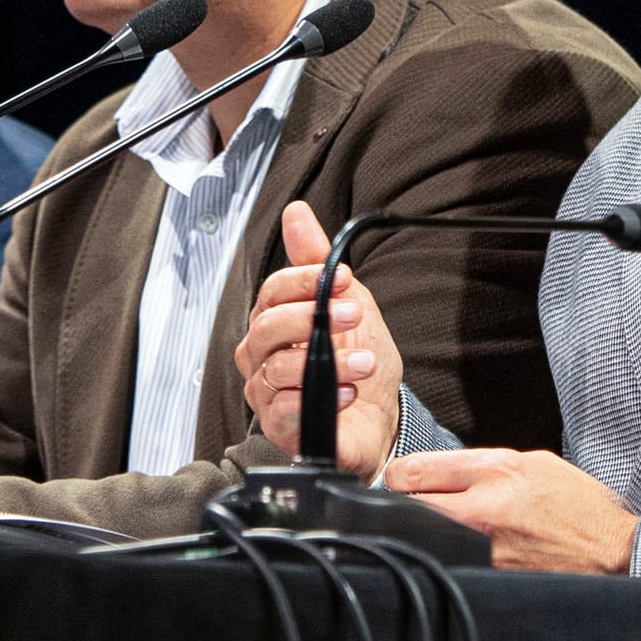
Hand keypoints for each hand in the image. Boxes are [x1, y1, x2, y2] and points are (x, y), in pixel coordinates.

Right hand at [236, 201, 400, 469]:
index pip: (272, 292)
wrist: (379, 415)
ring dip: (331, 362)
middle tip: (352, 315)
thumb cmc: (356, 358)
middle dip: (313, 317)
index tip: (345, 278)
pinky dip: (321, 398)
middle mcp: (262, 357)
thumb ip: (316, 260)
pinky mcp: (281, 427)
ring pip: (280, 368)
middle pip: (266, 328)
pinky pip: (285, 409)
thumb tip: (297, 212)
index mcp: (273, 322)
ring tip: (365, 361)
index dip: (305, 281)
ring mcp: (267, 393)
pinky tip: (348, 393)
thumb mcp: (346, 299)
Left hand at [387, 448, 635, 574]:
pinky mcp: (488, 576)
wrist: (612, 551)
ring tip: (438, 530)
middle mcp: (484, 509)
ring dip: (421, 533)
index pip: (413, 470)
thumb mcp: (532, 464)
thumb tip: (434, 473)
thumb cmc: (576, 505)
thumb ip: (480, 467)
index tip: (399, 481)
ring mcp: (483, 548)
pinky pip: (448, 562)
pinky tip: (458, 553)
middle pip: (406, 506)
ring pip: (422, 538)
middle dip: (401, 505)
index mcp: (496, 471)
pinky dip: (445, 556)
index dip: (397, 476)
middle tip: (407, 507)